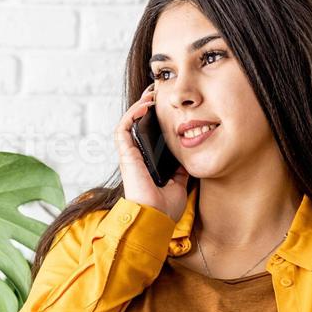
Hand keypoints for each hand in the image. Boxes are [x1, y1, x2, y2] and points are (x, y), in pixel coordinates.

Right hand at [114, 82, 189, 219]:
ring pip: (128, 124)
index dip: (154, 119)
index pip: (148, 136)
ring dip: (137, 107)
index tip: (166, 106)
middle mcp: (135, 157)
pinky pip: (123, 129)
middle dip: (145, 106)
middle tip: (157, 92)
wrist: (156, 219)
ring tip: (150, 95)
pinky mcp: (126, 156)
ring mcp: (129, 156)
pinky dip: (131, 115)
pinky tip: (144, 106)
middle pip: (137, 126)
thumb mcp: (179, 184)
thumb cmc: (164, 208)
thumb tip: (188, 158)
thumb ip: (180, 171)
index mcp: (146, 163)